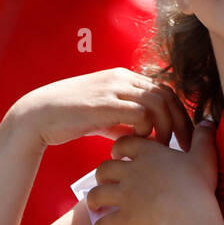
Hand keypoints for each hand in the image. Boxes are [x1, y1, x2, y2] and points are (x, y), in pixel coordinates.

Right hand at [8, 68, 189, 148]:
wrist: (37, 115)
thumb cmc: (71, 118)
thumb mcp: (104, 116)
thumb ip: (125, 121)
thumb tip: (144, 136)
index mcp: (125, 77)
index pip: (165, 90)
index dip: (180, 113)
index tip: (184, 137)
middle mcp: (122, 78)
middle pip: (168, 95)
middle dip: (181, 122)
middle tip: (186, 146)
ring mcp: (113, 88)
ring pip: (158, 103)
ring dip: (166, 127)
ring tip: (162, 147)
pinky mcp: (105, 103)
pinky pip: (140, 114)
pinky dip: (146, 129)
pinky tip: (138, 143)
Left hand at [87, 121, 218, 224]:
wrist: (190, 214)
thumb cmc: (198, 183)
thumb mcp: (205, 155)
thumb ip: (204, 137)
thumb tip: (208, 122)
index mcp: (148, 153)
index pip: (124, 143)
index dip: (119, 148)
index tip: (120, 154)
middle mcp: (131, 171)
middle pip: (104, 168)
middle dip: (102, 174)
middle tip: (107, 181)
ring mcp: (124, 195)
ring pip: (96, 194)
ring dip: (94, 199)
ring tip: (96, 205)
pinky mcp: (124, 218)